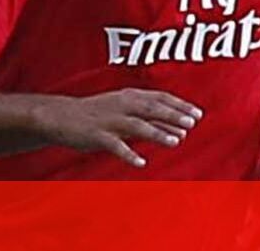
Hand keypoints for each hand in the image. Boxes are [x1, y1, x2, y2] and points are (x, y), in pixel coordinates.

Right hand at [31, 89, 202, 167]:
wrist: (61, 116)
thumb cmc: (98, 113)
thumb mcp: (124, 109)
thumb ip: (150, 118)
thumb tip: (179, 128)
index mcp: (129, 96)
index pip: (159, 97)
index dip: (179, 105)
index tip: (198, 113)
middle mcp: (121, 105)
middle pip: (151, 109)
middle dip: (173, 116)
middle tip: (192, 124)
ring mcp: (109, 120)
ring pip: (137, 126)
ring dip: (157, 133)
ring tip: (175, 141)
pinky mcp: (97, 135)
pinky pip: (116, 146)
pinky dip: (129, 154)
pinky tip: (142, 163)